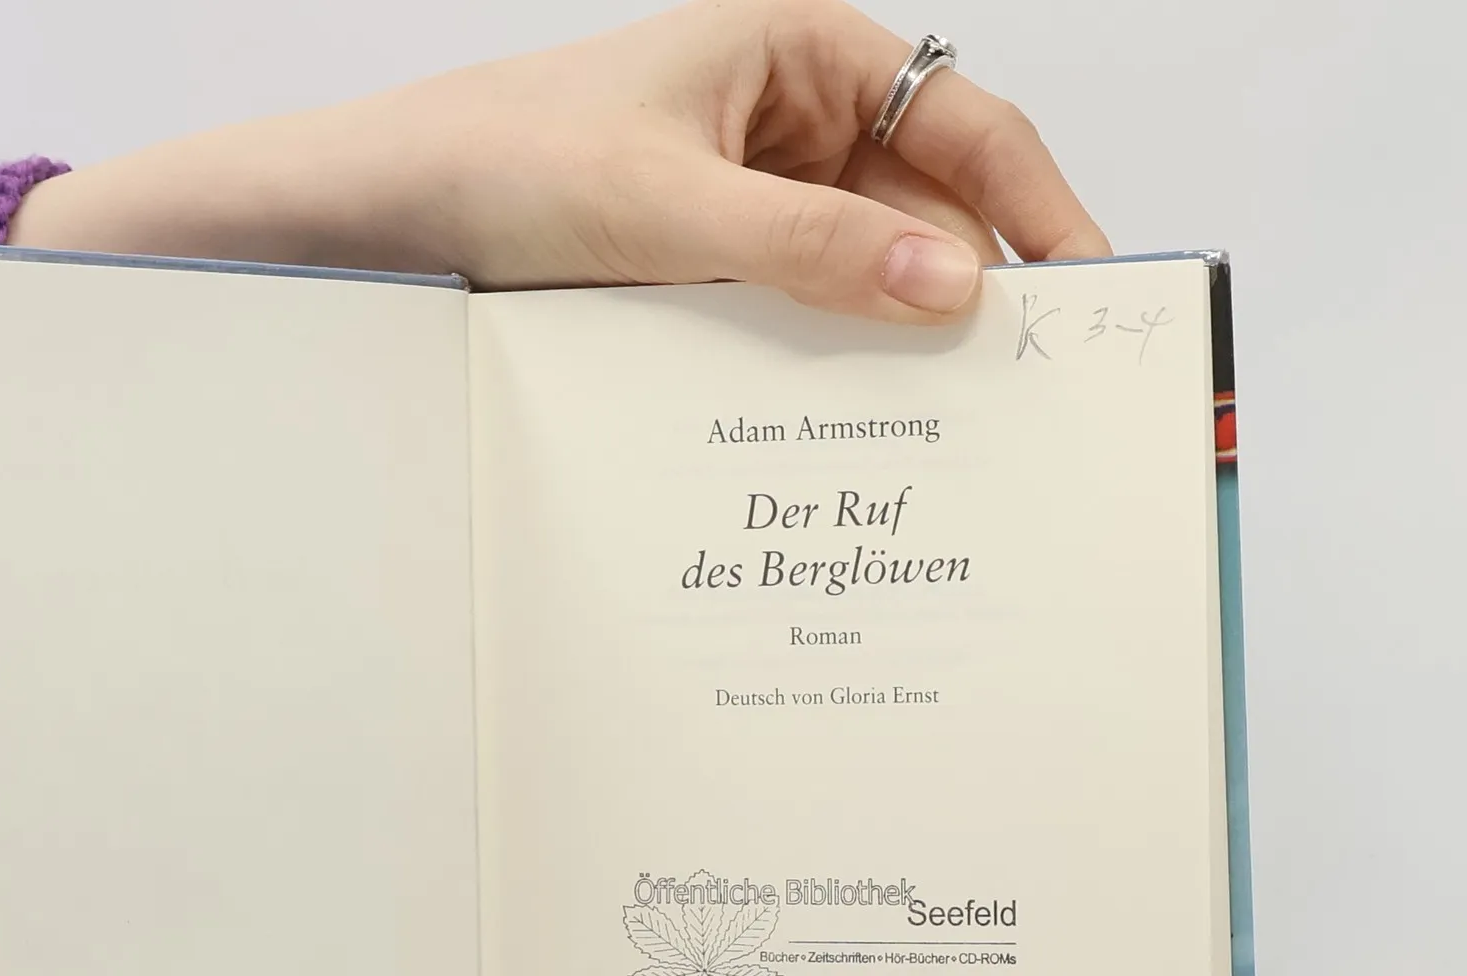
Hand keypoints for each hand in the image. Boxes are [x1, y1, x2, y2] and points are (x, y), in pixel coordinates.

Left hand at [10, 0, 1107, 322]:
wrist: (380, 212)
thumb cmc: (504, 163)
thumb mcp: (666, 209)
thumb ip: (810, 252)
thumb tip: (953, 292)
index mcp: (801, 54)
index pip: (966, 128)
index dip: (1041, 211)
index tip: (1089, 299)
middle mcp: (789, 119)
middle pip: (924, 208)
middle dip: (970, 293)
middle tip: (1022, 397)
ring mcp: (749, 195)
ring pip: (861, 270)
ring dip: (893, 338)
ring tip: (945, 427)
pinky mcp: (707, 263)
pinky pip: (795, 308)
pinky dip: (823, 357)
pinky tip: (843, 417)